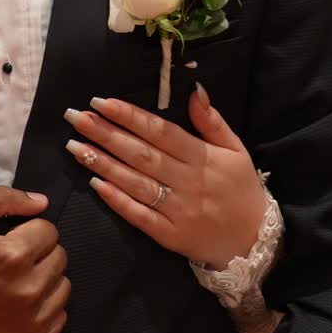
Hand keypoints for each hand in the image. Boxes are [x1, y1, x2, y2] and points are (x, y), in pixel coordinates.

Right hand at [0, 187, 70, 332]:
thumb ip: (1, 198)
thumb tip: (42, 202)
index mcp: (12, 255)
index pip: (48, 231)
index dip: (27, 232)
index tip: (7, 242)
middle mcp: (29, 289)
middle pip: (59, 257)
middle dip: (38, 254)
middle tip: (9, 264)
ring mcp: (33, 321)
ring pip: (62, 287)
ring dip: (44, 281)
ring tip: (15, 285)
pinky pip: (59, 317)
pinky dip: (44, 309)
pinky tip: (17, 308)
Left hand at [64, 83, 265, 270]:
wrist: (256, 242)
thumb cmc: (241, 191)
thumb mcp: (236, 151)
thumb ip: (212, 122)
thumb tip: (194, 90)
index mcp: (202, 157)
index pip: (160, 131)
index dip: (130, 116)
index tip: (101, 102)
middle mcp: (188, 182)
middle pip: (140, 154)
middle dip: (106, 134)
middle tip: (76, 118)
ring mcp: (177, 210)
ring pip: (135, 183)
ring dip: (102, 164)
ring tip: (75, 146)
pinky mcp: (169, 235)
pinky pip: (139, 216)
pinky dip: (117, 200)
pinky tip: (94, 184)